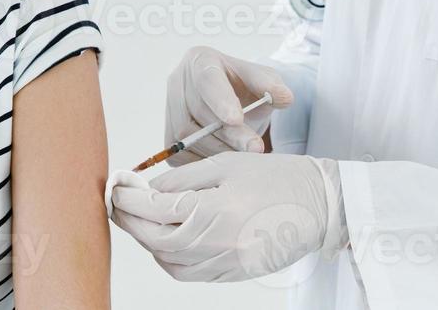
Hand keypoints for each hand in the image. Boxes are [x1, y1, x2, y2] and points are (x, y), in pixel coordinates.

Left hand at [109, 152, 347, 281]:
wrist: (321, 205)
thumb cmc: (278, 178)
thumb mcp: (227, 163)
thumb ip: (183, 178)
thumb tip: (147, 189)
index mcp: (214, 211)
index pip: (153, 210)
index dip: (127, 199)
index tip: (116, 187)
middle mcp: (217, 244)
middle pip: (154, 240)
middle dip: (130, 221)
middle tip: (119, 201)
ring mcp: (225, 264)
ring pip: (167, 260)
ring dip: (147, 240)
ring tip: (142, 217)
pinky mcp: (233, 274)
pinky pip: (188, 273)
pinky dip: (169, 257)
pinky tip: (168, 237)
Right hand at [165, 46, 293, 162]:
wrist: (229, 102)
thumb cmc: (245, 88)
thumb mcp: (262, 80)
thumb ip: (272, 85)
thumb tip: (284, 97)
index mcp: (200, 60)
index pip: (207, 80)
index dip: (220, 100)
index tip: (236, 119)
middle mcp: (178, 81)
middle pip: (197, 112)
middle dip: (228, 134)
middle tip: (255, 148)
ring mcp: (170, 109)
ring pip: (186, 136)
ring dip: (218, 150)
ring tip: (245, 156)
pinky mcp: (168, 135)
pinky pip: (180, 155)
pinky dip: (204, 162)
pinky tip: (226, 161)